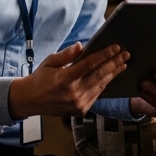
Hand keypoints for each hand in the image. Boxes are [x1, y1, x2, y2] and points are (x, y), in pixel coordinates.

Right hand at [7, 43, 129, 118]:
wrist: (29, 100)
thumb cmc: (40, 78)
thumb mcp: (50, 62)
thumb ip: (66, 54)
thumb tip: (81, 45)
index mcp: (65, 78)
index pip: (91, 64)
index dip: (105, 55)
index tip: (116, 47)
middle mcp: (74, 92)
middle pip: (100, 75)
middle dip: (115, 63)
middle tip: (126, 54)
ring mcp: (78, 103)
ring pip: (101, 86)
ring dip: (113, 74)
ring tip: (123, 64)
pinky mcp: (81, 110)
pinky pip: (96, 95)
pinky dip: (104, 84)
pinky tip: (111, 76)